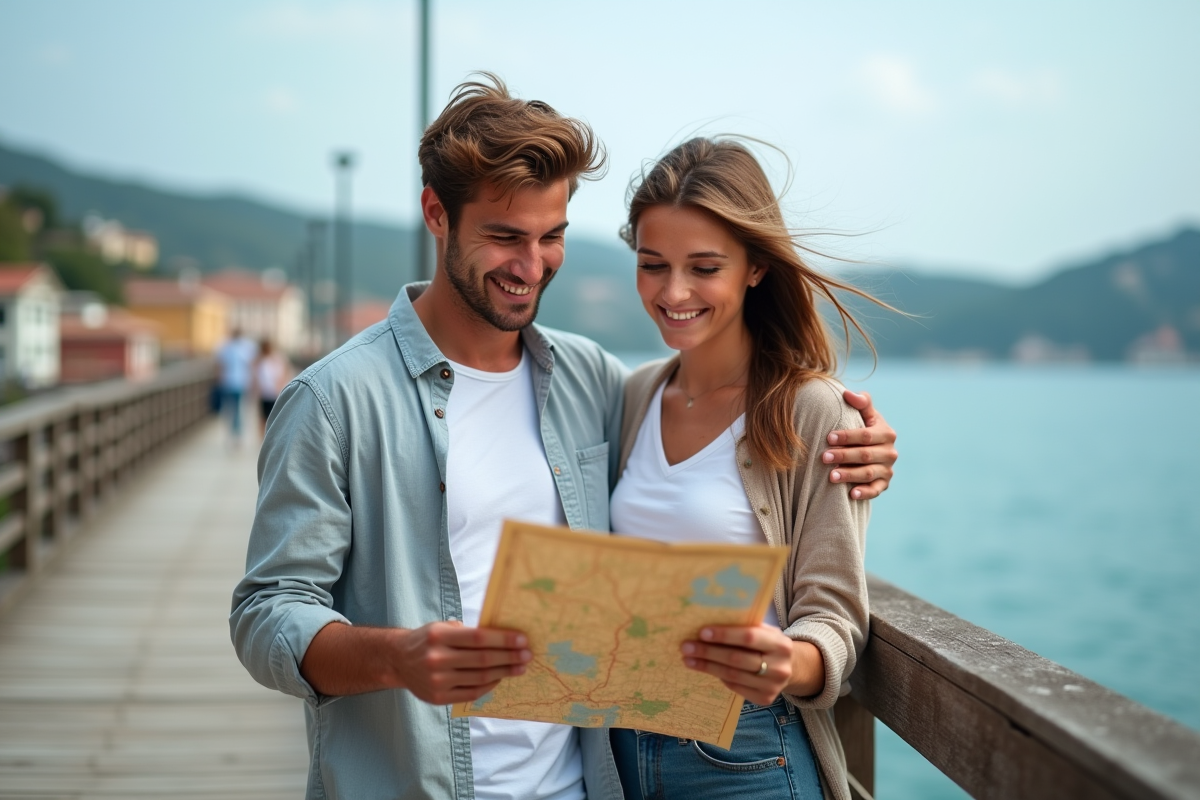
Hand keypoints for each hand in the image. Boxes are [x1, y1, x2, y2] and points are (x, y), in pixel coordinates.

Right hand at [396, 621, 531, 705]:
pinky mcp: (437, 698)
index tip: (522, 640)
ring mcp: (437, 681)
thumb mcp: (442, 627)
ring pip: (479, 678)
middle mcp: (436, 659)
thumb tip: (502, 638)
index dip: (503, 640)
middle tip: (527, 655)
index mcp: (438, 636)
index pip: (478, 638)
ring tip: (519, 667)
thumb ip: (468, 632)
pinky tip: (499, 678)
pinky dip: (489, 686)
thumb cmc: (427, 640)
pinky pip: (471, 693)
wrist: (398, 660)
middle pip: (482, 659)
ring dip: (504, 672)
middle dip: (509, 657)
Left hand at [681, 625, 804, 706]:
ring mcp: (773, 686)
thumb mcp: (765, 632)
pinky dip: (718, 676)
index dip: (724, 635)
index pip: (749, 637)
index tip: (702, 632)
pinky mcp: (765, 699)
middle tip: (686, 647)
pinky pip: (735, 687)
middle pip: (736, 659)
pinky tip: (705, 668)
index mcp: (781, 644)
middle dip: (708, 652)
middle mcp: (780, 667)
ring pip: (732, 675)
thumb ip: (746, 626)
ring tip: (688, 659)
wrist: (792, 668)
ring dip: (707, 666)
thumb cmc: (769, 644)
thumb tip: (710, 622)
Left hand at [823, 390, 897, 499]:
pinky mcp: (885, 484)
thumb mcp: (865, 415)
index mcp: (886, 433)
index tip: (829, 438)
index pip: (866, 435)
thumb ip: (861, 402)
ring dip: (850, 475)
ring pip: (869, 473)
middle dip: (844, 456)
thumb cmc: (863, 429)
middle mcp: (890, 452)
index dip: (847, 437)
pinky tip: (851, 494)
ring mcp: (888, 469)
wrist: (870, 449)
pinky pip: (876, 490)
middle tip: (824, 457)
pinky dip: (865, 493)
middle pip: (866, 455)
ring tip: (831, 476)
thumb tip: (847, 393)